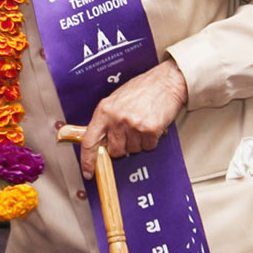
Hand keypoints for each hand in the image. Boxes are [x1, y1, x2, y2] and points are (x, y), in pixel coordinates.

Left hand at [77, 60, 187, 179]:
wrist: (166, 82)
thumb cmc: (142, 89)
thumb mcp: (115, 100)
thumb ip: (106, 120)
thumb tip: (99, 141)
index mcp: (104, 111)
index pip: (89, 141)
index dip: (87, 160)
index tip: (88, 171)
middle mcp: (117, 119)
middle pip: (114, 151)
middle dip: (122, 147)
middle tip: (129, 133)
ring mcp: (134, 125)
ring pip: (132, 151)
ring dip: (138, 143)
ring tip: (141, 125)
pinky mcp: (150, 130)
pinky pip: (148, 147)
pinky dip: (150, 141)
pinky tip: (151, 126)